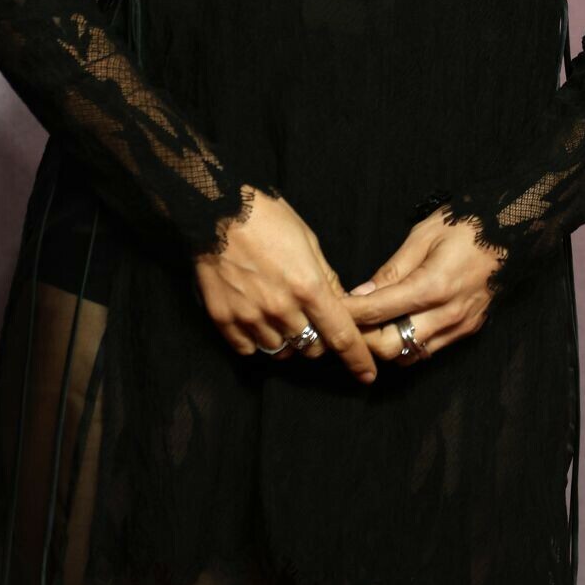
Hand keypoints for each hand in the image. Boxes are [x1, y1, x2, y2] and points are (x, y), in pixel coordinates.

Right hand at [193, 190, 377, 383]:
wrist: (216, 209)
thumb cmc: (267, 217)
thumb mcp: (309, 241)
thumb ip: (326, 278)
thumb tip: (340, 303)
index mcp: (308, 287)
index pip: (341, 336)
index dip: (358, 359)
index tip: (367, 375)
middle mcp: (281, 308)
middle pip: (311, 348)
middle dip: (318, 340)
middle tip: (311, 320)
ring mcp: (250, 316)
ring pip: (280, 351)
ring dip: (287, 341)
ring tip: (281, 316)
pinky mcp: (224, 319)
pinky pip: (248, 348)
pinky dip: (257, 340)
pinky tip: (257, 320)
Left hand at [341, 207, 505, 365]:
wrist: (515, 230)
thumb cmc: (468, 224)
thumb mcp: (424, 235)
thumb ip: (392, 269)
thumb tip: (362, 293)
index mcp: (433, 286)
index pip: (378, 312)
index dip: (349, 314)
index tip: (332, 310)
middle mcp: (448, 314)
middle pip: (391, 347)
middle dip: (364, 339)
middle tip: (348, 323)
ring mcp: (461, 326)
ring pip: (410, 356)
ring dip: (386, 345)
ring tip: (371, 326)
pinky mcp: (469, 330)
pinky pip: (431, 350)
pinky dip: (409, 344)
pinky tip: (399, 326)